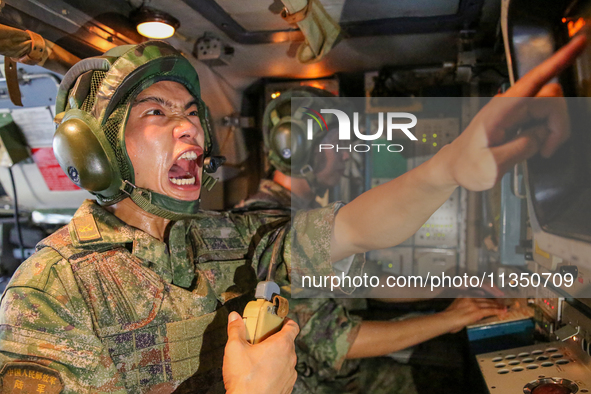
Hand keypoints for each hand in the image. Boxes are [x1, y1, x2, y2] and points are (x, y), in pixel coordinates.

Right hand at [223, 312, 299, 393]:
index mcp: (282, 345)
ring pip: (286, 359)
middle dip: (275, 339)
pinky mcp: (287, 387)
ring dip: (276, 356)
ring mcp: (290, 375)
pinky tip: (262, 374)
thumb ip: (236, 329)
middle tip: (261, 339)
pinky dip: (276, 371)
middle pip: (288, 342)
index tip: (278, 320)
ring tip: (259, 358)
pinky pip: (284, 374)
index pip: (293, 326)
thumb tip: (234, 316)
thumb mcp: (235, 348)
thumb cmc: (244, 378)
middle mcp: (290, 358)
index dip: (286, 321)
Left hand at [440, 34, 586, 190]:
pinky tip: (536, 144)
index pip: (536, 79)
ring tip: (538, 150)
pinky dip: (547, 132)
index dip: (559, 60)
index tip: (579, 42)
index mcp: (502, 110)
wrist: (455, 165)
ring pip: (551, 108)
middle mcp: (510, 104)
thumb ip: (522, 147)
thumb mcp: (494, 164)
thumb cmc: (468, 164)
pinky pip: (543, 117)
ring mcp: (515, 109)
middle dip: (558, 124)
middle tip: (546, 149)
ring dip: (552, 130)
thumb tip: (544, 133)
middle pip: (552, 97)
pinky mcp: (518, 117)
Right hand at [441, 298, 506, 333]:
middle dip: (494, 302)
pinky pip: (490, 310)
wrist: (446, 319)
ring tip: (504, 308)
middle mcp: (470, 298)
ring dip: (498, 307)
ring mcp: (474, 304)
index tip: (492, 300)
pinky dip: (498, 311)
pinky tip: (503, 312)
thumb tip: (469, 312)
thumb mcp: (456, 306)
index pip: (479, 295)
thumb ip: (464, 306)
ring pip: (489, 304)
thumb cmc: (448, 317)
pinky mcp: (477, 311)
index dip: (487, 298)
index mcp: (464, 295)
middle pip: (485, 299)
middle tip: (501, 304)